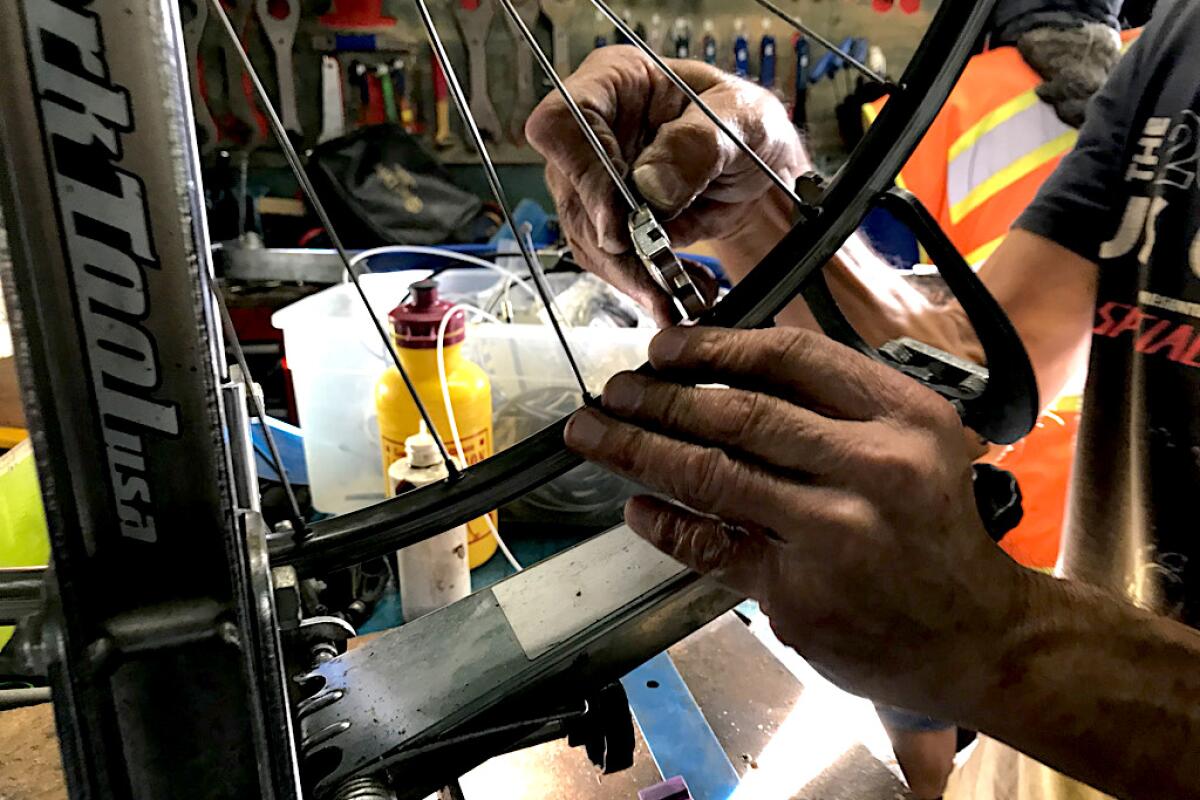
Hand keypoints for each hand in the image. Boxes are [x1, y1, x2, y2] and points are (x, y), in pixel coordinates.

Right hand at [526, 46, 804, 322]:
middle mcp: (595, 131)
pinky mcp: (611, 220)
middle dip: (613, 243)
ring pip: (586, 235)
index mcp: (615, 83)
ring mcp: (597, 178)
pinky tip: (675, 292)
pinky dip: (641, 283)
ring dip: (628, 274)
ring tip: (674, 295)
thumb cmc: (749, 124)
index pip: (563, 123)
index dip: (582, 174)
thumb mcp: (742, 120)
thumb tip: (651, 186)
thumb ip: (700, 145)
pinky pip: (609, 260)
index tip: (617, 221)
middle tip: (656, 274)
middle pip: (571, 191)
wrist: (762, 168)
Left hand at [563, 326, 1030, 713]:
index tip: (664, 348)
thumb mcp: (916, 444)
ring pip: (713, 476)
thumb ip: (836, 407)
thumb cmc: (934, 531)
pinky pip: (712, 546)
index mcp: (901, 416)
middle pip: (738, 415)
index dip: (714, 348)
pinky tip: (637, 508)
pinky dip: (665, 524)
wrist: (978, 636)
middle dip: (659, 398)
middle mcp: (872, 467)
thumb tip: (724, 372)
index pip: (790, 359)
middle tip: (613, 391)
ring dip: (639, 450)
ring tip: (593, 435)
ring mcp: (834, 533)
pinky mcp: (800, 592)